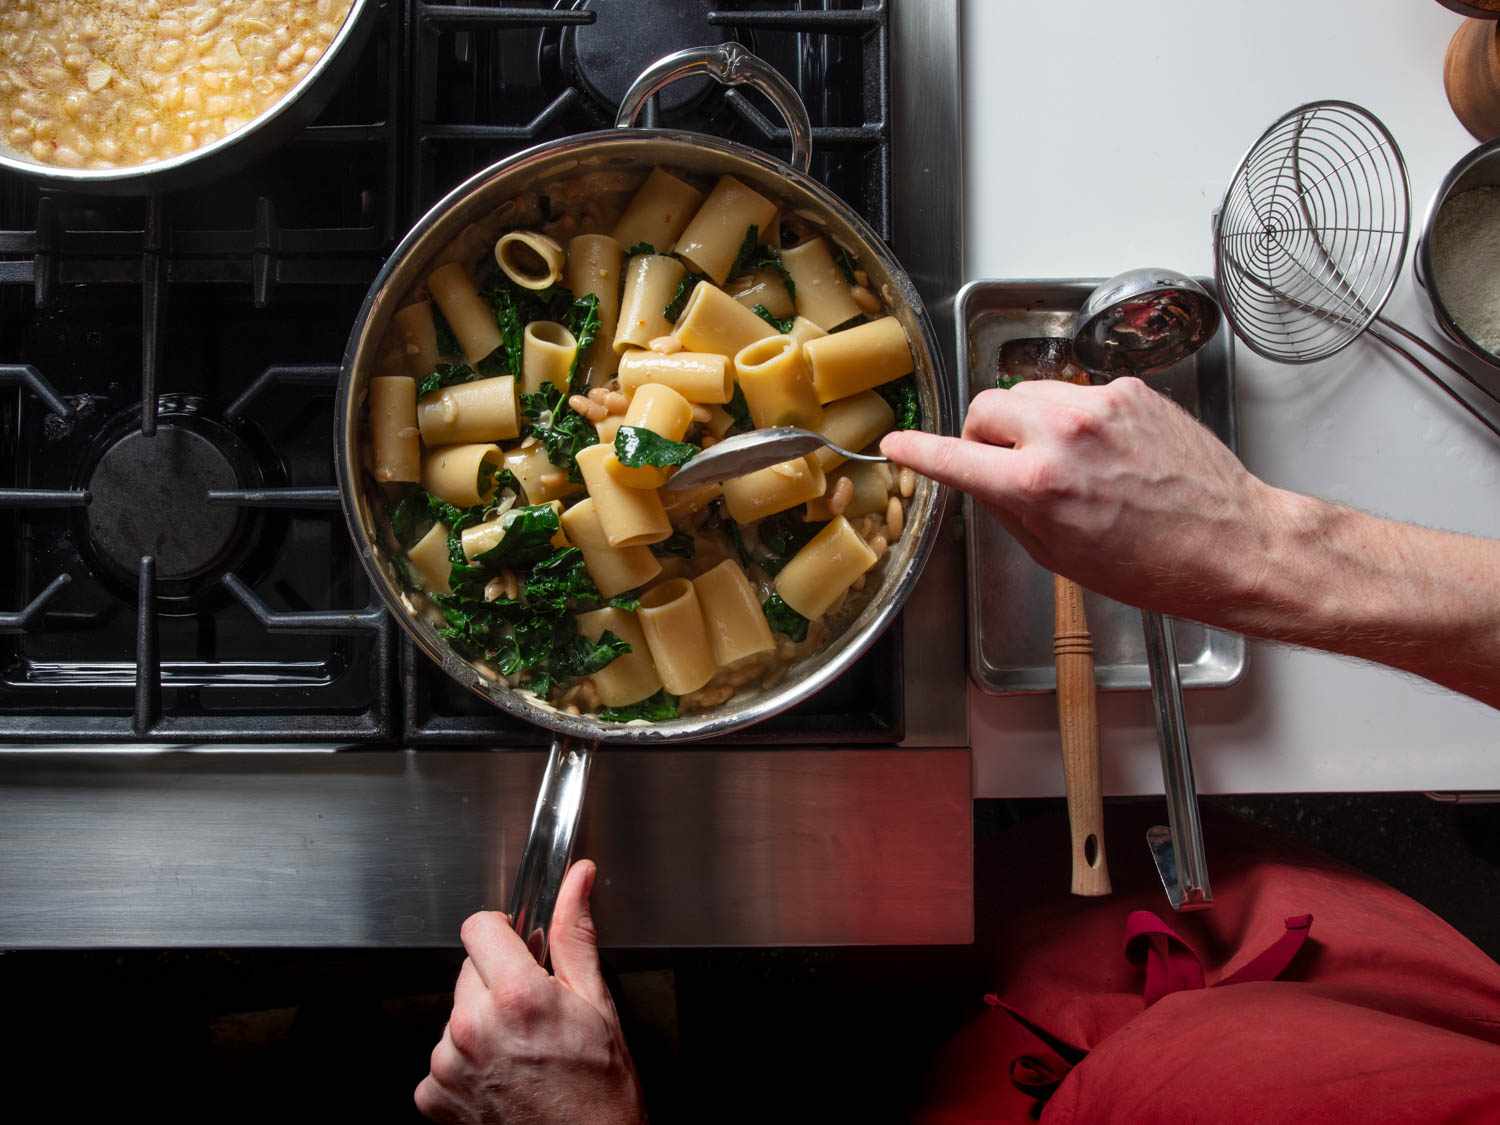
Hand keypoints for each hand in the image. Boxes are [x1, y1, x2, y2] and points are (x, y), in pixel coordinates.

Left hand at [415, 861, 643, 1124]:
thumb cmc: (599, 1088)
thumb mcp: (596, 1002)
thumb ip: (574, 934)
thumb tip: (577, 880)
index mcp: (516, 996)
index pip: (479, 926)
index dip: (503, 931)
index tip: (518, 946)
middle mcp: (473, 1028)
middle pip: (469, 969)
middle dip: (497, 979)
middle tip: (533, 1011)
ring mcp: (448, 1065)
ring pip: (456, 1012)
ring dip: (480, 1022)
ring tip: (520, 1050)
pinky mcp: (434, 1096)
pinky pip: (442, 1056)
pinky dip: (465, 1063)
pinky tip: (500, 1075)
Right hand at [882, 377, 1271, 618]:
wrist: (1230, 542)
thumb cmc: (1151, 564)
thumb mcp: (1057, 552)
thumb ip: (1008, 507)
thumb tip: (981, 478)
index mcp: (1037, 485)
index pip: (953, 455)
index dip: (917, 450)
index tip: (897, 443)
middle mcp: (1064, 435)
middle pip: (987, 406)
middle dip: (984, 434)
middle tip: (1003, 462)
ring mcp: (1100, 405)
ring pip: (1031, 393)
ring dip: (1029, 420)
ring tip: (1062, 459)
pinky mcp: (1131, 390)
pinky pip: (1078, 394)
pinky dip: (1075, 418)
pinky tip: (1103, 451)